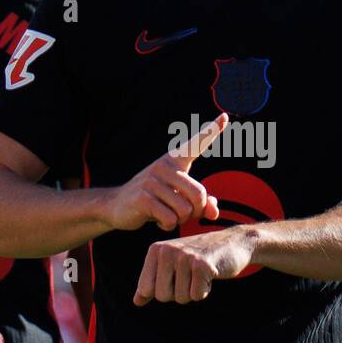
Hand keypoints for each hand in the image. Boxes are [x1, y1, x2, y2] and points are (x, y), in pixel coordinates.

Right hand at [104, 114, 227, 233]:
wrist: (117, 205)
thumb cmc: (155, 200)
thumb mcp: (179, 199)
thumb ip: (201, 204)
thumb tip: (213, 212)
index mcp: (175, 161)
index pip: (195, 144)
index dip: (211, 131)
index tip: (224, 117)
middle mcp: (164, 166)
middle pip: (199, 195)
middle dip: (196, 211)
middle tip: (184, 215)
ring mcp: (152, 180)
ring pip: (185, 210)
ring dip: (181, 220)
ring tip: (169, 216)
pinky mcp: (143, 198)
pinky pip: (170, 219)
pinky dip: (168, 226)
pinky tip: (159, 222)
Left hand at [134, 224, 255, 305]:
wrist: (233, 242)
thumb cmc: (199, 256)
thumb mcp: (172, 265)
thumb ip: (152, 282)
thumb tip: (136, 302)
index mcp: (156, 250)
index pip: (146, 289)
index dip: (163, 290)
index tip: (175, 277)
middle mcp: (167, 251)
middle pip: (162, 296)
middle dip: (178, 293)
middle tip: (190, 276)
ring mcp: (184, 257)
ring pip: (180, 298)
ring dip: (193, 291)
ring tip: (200, 273)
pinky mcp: (202, 266)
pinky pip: (197, 296)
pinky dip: (205, 290)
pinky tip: (210, 274)